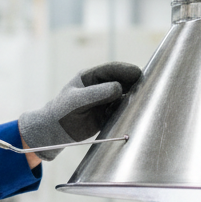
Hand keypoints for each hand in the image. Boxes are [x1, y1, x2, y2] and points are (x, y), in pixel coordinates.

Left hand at [18, 61, 141, 159]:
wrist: (56, 131)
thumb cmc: (62, 111)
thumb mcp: (77, 101)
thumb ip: (96, 94)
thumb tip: (118, 88)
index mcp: (90, 77)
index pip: (112, 69)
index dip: (126, 70)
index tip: (137, 73)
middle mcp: (100, 86)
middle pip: (122, 81)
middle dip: (133, 83)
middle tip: (144, 88)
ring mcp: (105, 99)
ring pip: (124, 95)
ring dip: (131, 98)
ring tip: (136, 102)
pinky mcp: (108, 113)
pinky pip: (122, 109)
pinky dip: (126, 111)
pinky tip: (125, 114)